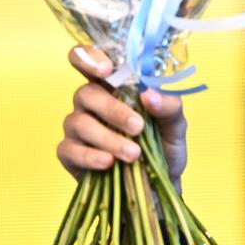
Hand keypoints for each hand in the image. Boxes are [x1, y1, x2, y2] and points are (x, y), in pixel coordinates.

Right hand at [57, 44, 189, 185]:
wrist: (158, 187)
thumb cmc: (163, 147)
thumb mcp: (175, 126)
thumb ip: (169, 107)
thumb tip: (150, 94)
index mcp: (113, 85)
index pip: (89, 59)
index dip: (90, 57)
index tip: (107, 69)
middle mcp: (90, 102)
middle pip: (86, 93)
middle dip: (113, 110)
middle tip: (138, 127)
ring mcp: (77, 127)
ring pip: (79, 122)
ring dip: (109, 138)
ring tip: (134, 154)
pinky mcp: (70, 153)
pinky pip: (70, 149)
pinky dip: (90, 156)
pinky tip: (109, 163)